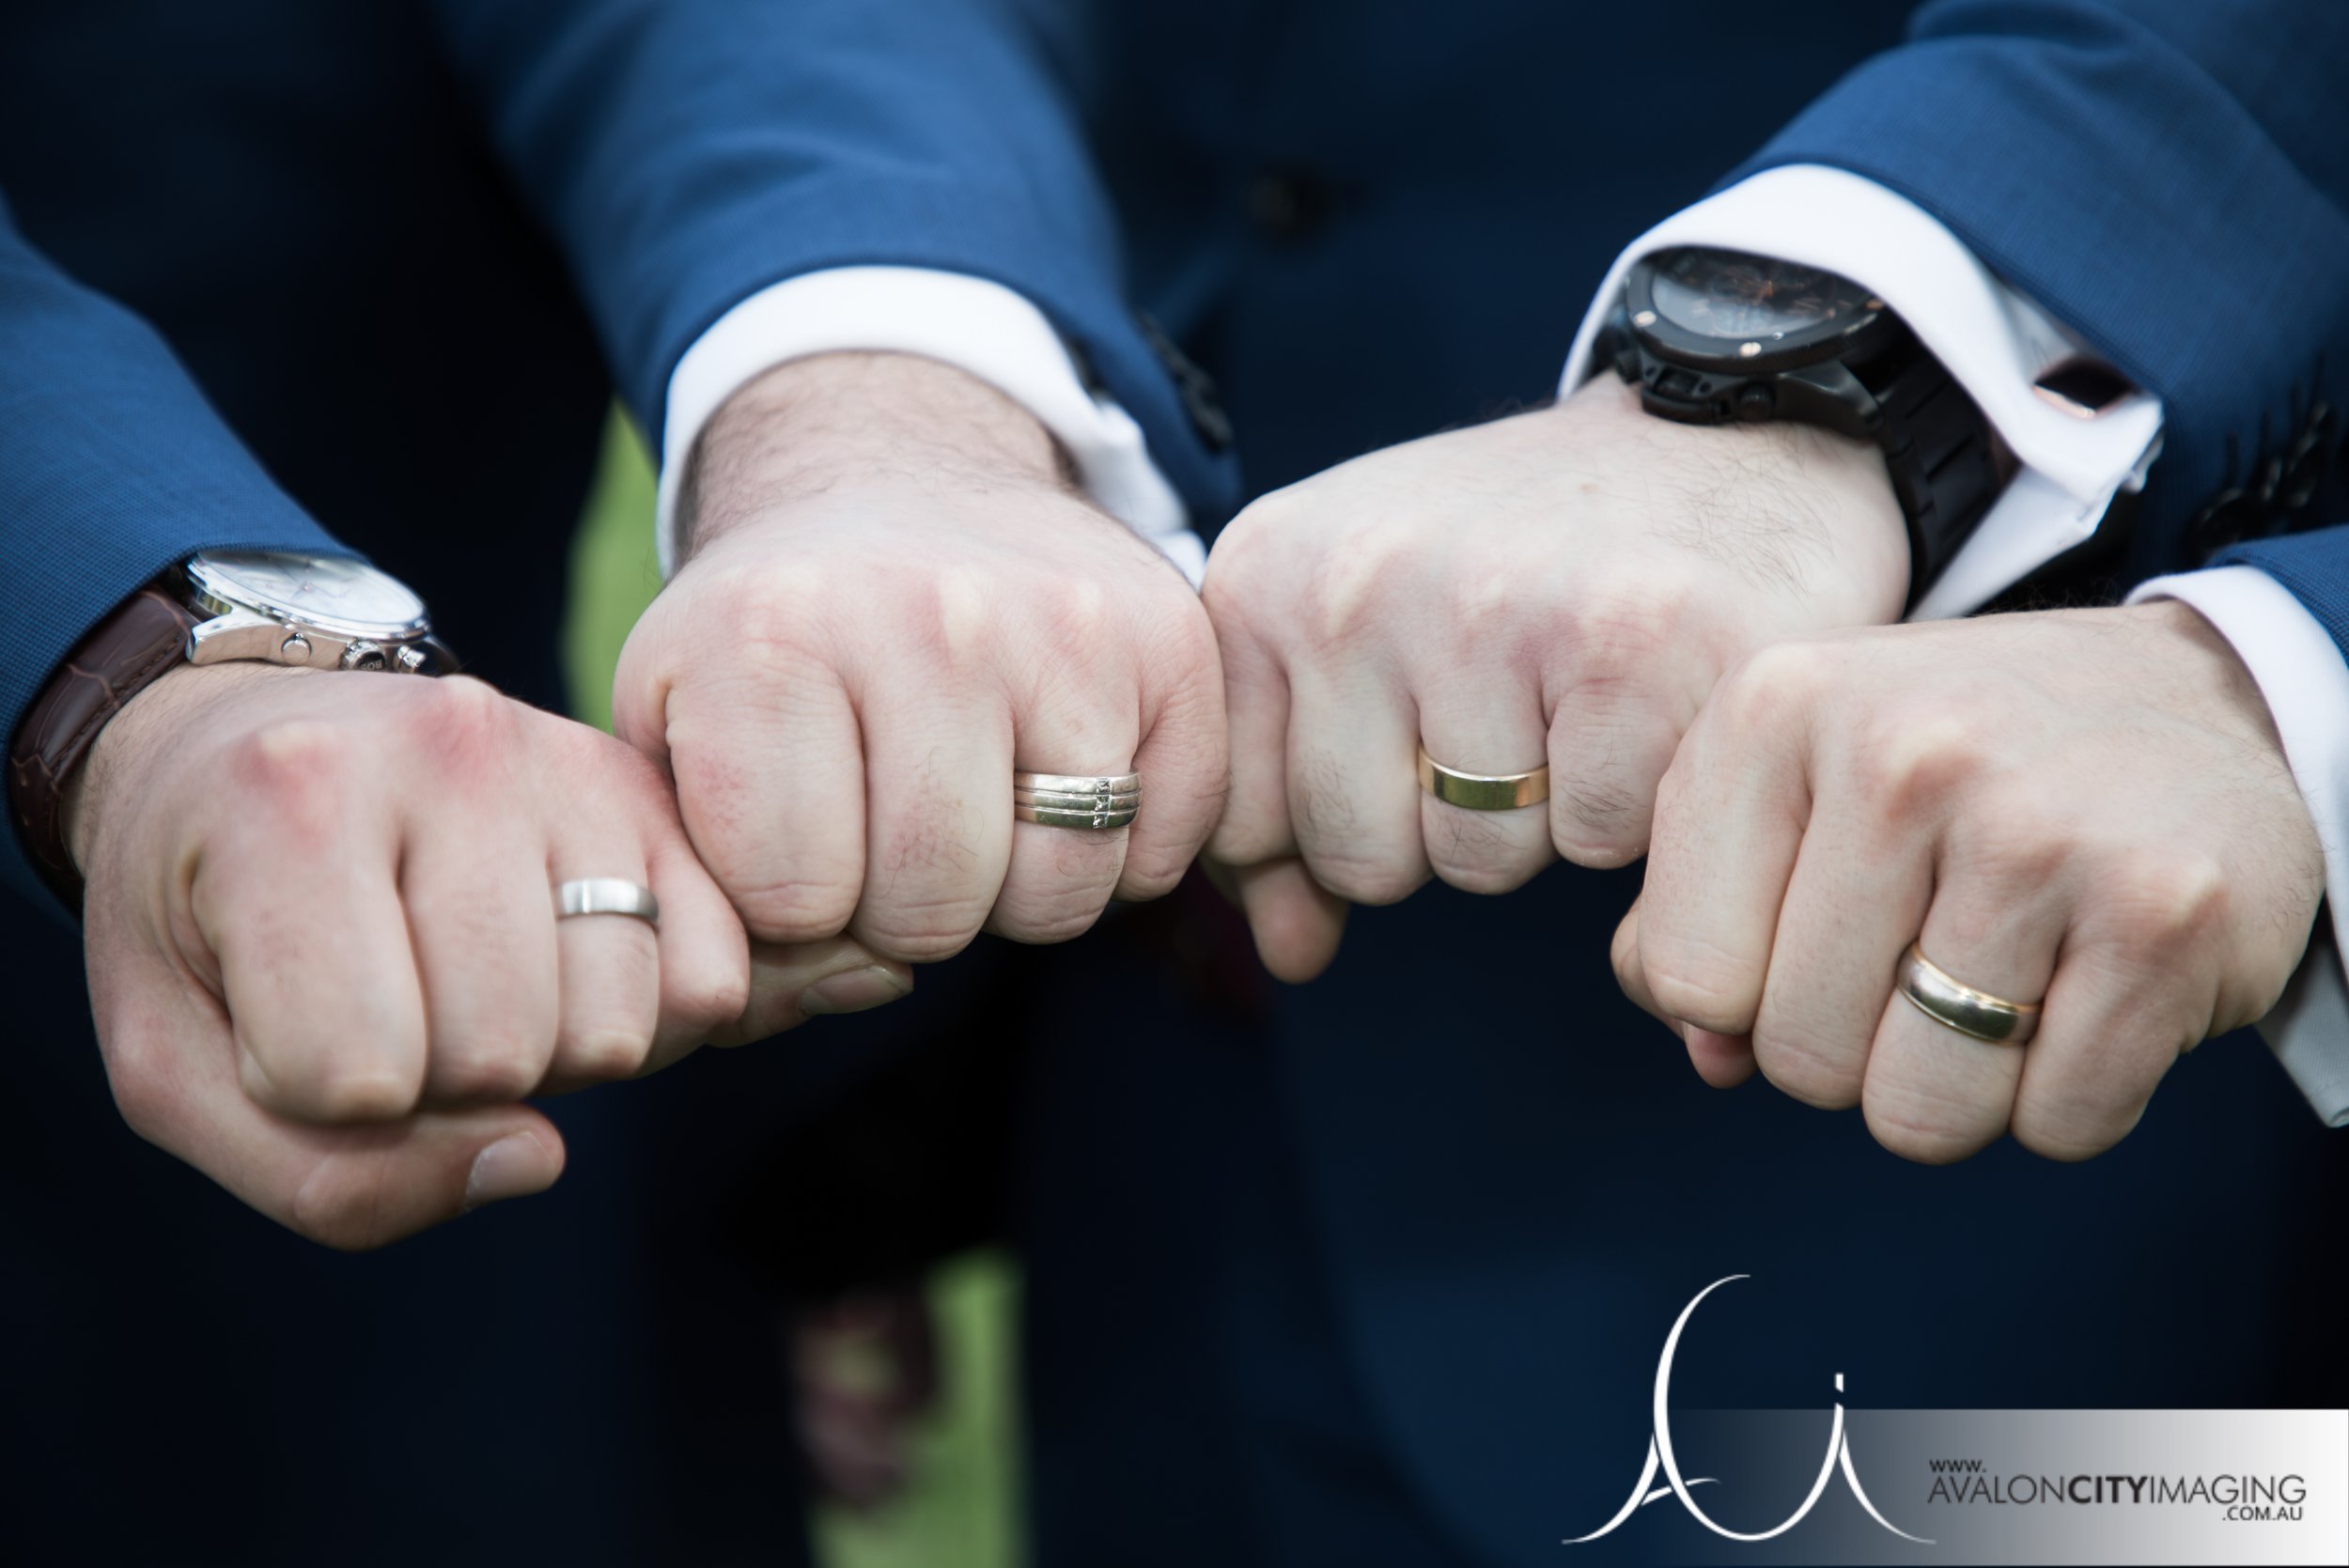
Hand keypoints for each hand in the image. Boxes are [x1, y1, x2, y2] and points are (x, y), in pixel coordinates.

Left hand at [70, 661, 895, 1248]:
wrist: (249, 731)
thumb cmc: (202, 913)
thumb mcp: (174, 1063)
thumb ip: (320, 1174)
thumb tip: (534, 1159)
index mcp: (286, 799)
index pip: (350, 1075)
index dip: (304, 1094)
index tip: (270, 1010)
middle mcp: (447, 749)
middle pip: (499, 1057)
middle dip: (436, 1083)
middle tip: (383, 997)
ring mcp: (566, 760)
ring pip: (615, 1032)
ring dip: (544, 1059)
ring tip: (472, 980)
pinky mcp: (648, 792)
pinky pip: (709, 983)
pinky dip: (645, 1024)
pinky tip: (564, 977)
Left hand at [615, 352, 1223, 962]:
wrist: (895, 477)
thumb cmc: (779, 645)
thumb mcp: (676, 734)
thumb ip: (708, 894)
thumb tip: (858, 984)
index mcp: (769, 639)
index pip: (798, 902)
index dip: (793, 900)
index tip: (790, 827)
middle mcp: (927, 618)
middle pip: (936, 907)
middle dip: (907, 903)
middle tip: (892, 819)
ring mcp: (1066, 623)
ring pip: (1065, 892)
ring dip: (1019, 887)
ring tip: (978, 803)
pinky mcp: (1172, 637)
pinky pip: (1165, 850)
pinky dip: (1119, 852)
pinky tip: (1062, 775)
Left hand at [1203, 375, 1907, 978]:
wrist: (1725, 432)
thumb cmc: (1529, 559)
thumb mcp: (1372, 639)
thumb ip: (1293, 803)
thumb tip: (1287, 955)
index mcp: (1268, 574)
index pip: (1243, 822)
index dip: (1340, 818)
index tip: (1410, 735)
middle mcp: (1357, 581)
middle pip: (1359, 856)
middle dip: (1442, 825)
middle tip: (1512, 709)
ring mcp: (1491, 609)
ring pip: (1476, 859)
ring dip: (1542, 817)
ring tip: (1577, 695)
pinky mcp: (1632, 648)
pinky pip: (1592, 838)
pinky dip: (1633, 798)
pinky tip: (1648, 696)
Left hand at [1616, 602, 2324, 1161]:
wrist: (2196, 697)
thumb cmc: (1949, 766)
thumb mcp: (1790, 781)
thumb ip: (1695, 912)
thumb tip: (1706, 1053)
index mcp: (1774, 708)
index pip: (1686, 978)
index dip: (1745, 1002)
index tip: (1813, 940)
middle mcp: (1901, 753)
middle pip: (1801, 1058)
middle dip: (1855, 1051)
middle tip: (1928, 959)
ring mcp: (2038, 831)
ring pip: (1920, 1112)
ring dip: (1961, 1087)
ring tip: (2009, 976)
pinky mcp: (2165, 914)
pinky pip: (2058, 1122)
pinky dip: (2072, 1095)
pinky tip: (2094, 989)